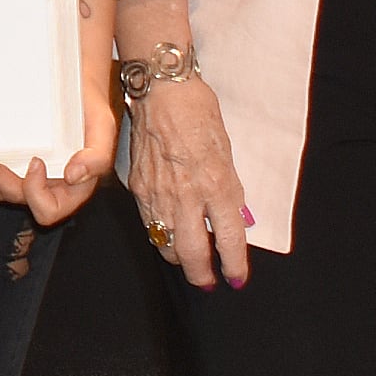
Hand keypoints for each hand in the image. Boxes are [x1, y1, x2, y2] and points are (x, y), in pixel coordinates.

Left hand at [0, 78, 115, 226]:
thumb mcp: (103, 128)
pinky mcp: (10, 166)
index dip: (37, 191)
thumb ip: (97, 157)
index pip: (49, 209)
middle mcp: (46, 188)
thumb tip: (74, 176)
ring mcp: (25, 179)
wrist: (73, 87)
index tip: (35, 161)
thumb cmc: (90, 109)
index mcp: (71, 190)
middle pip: (16, 197)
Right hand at [114, 80, 251, 287]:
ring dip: (179, 258)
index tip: (237, 277)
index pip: (229, 239)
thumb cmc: (199, 114)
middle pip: (192, 254)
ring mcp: (158, 194)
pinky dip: (160, 236)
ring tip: (189, 260)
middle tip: (209, 283)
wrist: (161, 92)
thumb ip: (229, 190)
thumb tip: (233, 220)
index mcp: (216, 184)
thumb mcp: (228, 153)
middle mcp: (186, 195)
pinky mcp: (138, 189)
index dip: (235, 265)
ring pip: (166, 245)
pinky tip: (168, 235)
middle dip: (202, 276)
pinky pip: (149, 225)